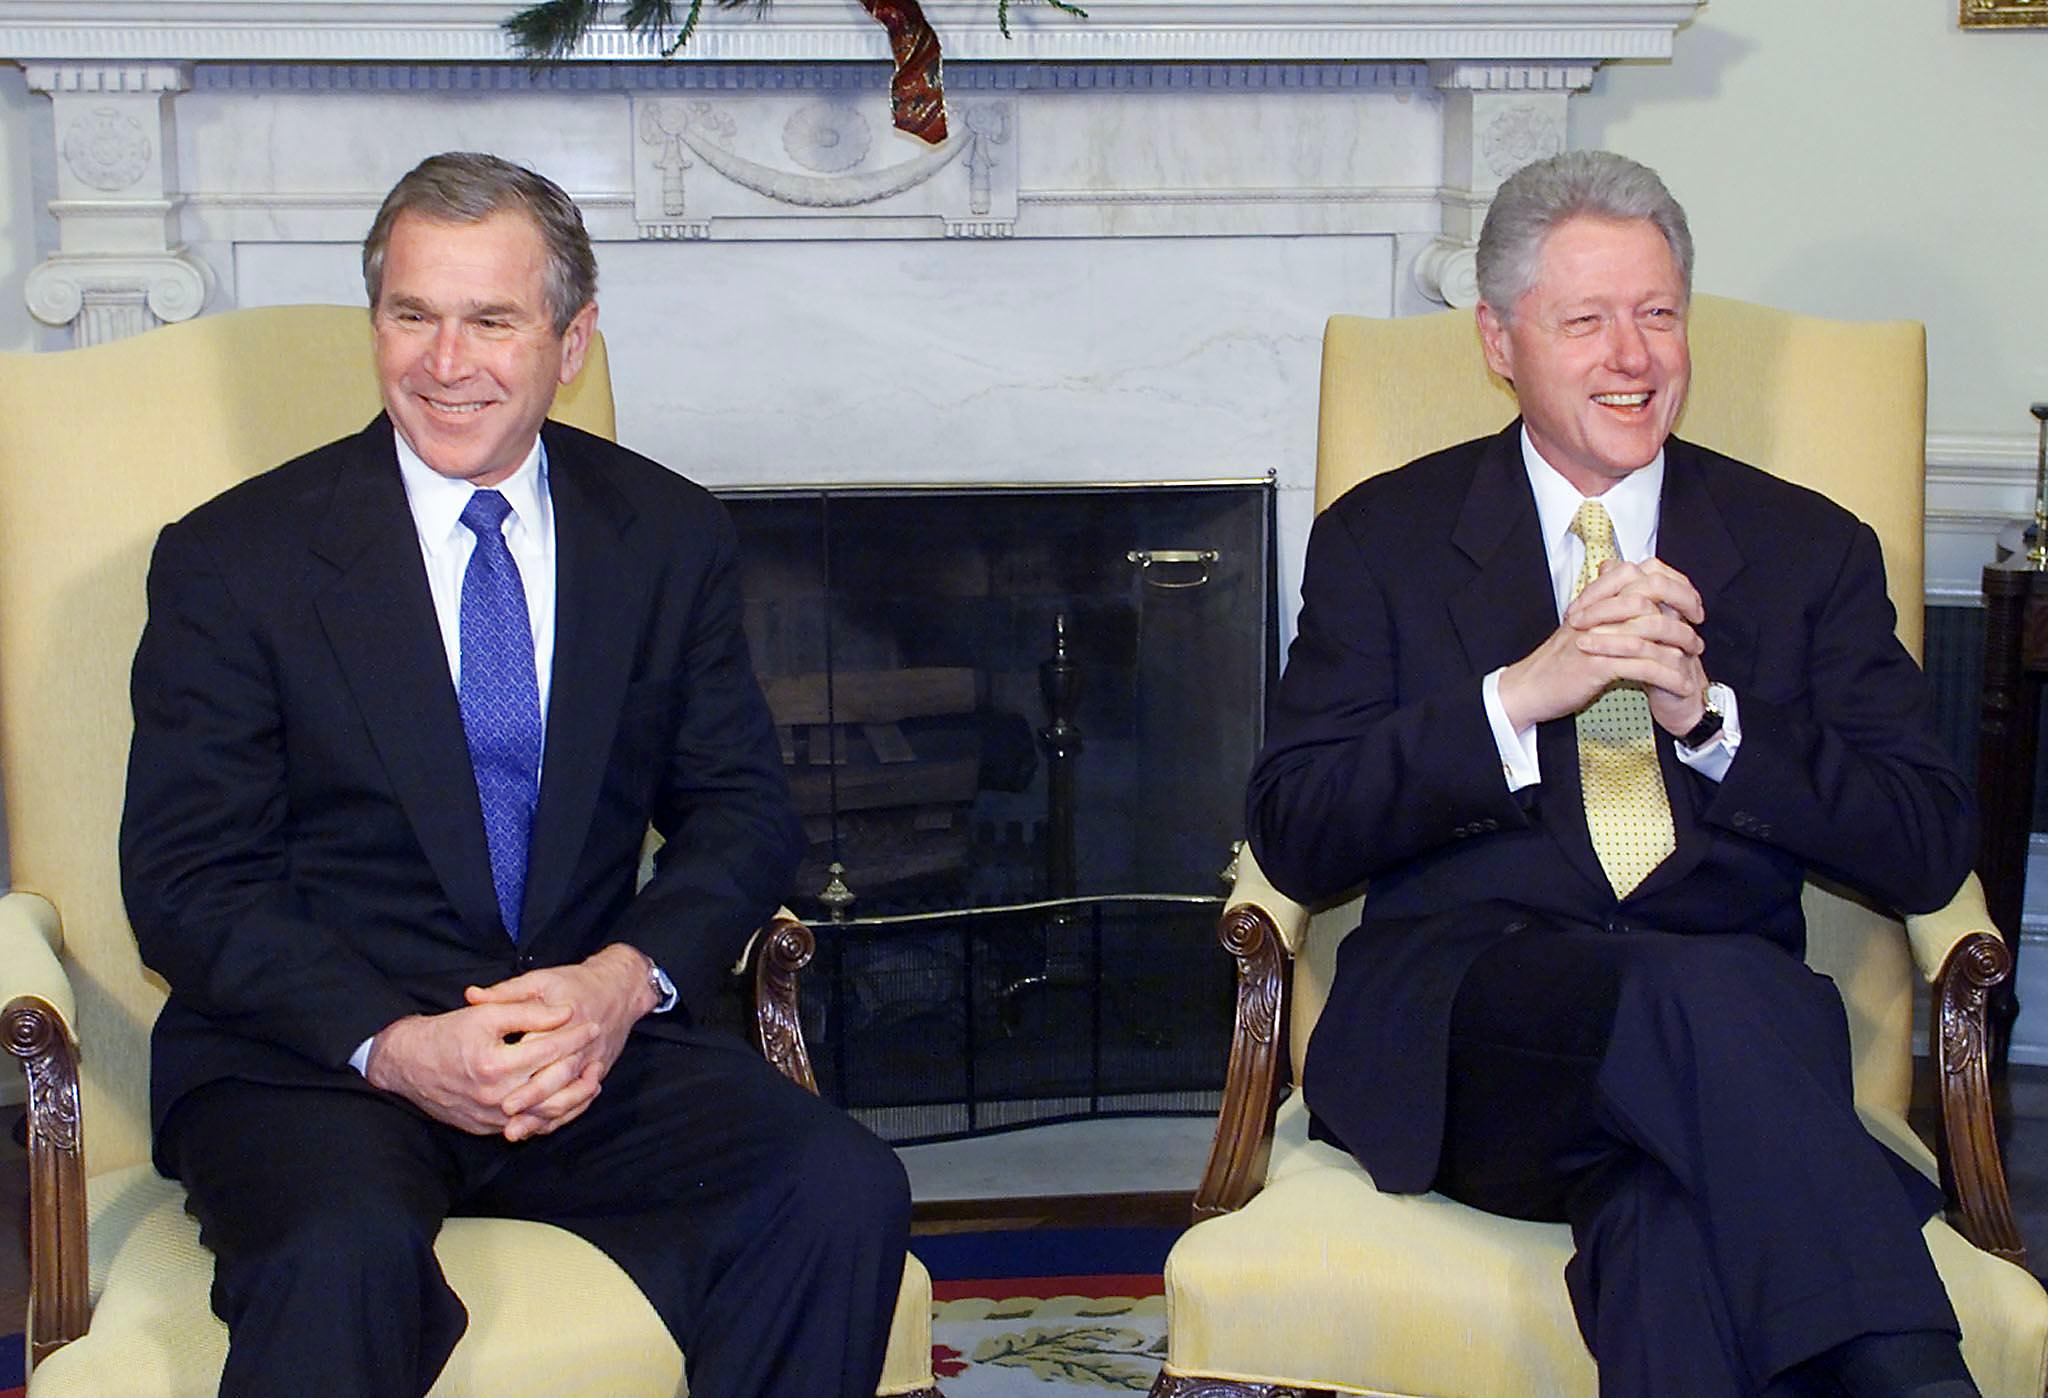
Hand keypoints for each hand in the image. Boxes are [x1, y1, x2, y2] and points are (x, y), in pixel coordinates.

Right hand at [364, 998, 599, 1136]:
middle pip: (554, 1088)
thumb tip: (566, 1013)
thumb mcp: (486, 1014)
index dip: (574, 1037)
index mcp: (496, 1064)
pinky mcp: (487, 1128)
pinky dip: (551, 1115)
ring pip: (546, 1115)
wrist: (407, 1065)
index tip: (592, 1025)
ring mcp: (491, 1117)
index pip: (548, 1050)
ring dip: (574, 1099)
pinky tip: (566, 1100)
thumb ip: (528, 1012)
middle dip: (581, 1069)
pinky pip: (528, 1126)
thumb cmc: (447, 1033)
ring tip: (592, 1080)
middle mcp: (495, 1096)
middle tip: (598, 1054)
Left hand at [462, 944, 658, 1139]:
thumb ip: (506, 992)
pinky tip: (536, 1128)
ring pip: (569, 1096)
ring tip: (516, 1131)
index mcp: (567, 1020)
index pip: (543, 1046)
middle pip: (557, 1077)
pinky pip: (579, 1101)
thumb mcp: (540, 980)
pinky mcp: (597, 1073)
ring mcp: (592, 1063)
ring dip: (543, 1115)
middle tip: (504, 1112)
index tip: (495, 1078)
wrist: (620, 990)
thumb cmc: (576, 983)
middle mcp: (582, 1046)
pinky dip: (558, 1117)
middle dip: (532, 1098)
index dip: (520, 1064)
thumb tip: (471, 996)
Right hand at [1499, 557, 1707, 735]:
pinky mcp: (1597, 664)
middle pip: (1650, 594)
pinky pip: (1643, 666)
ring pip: (1650, 628)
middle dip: (1682, 608)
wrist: (1528, 687)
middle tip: (1697, 625)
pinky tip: (1681, 684)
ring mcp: (1596, 636)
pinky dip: (1668, 676)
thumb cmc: (1558, 661)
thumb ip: (1605, 606)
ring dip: (1680, 644)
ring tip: (1694, 658)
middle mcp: (1595, 611)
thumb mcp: (1582, 626)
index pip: (1638, 573)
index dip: (1669, 582)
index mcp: (1593, 600)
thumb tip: (1630, 591)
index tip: (1687, 601)